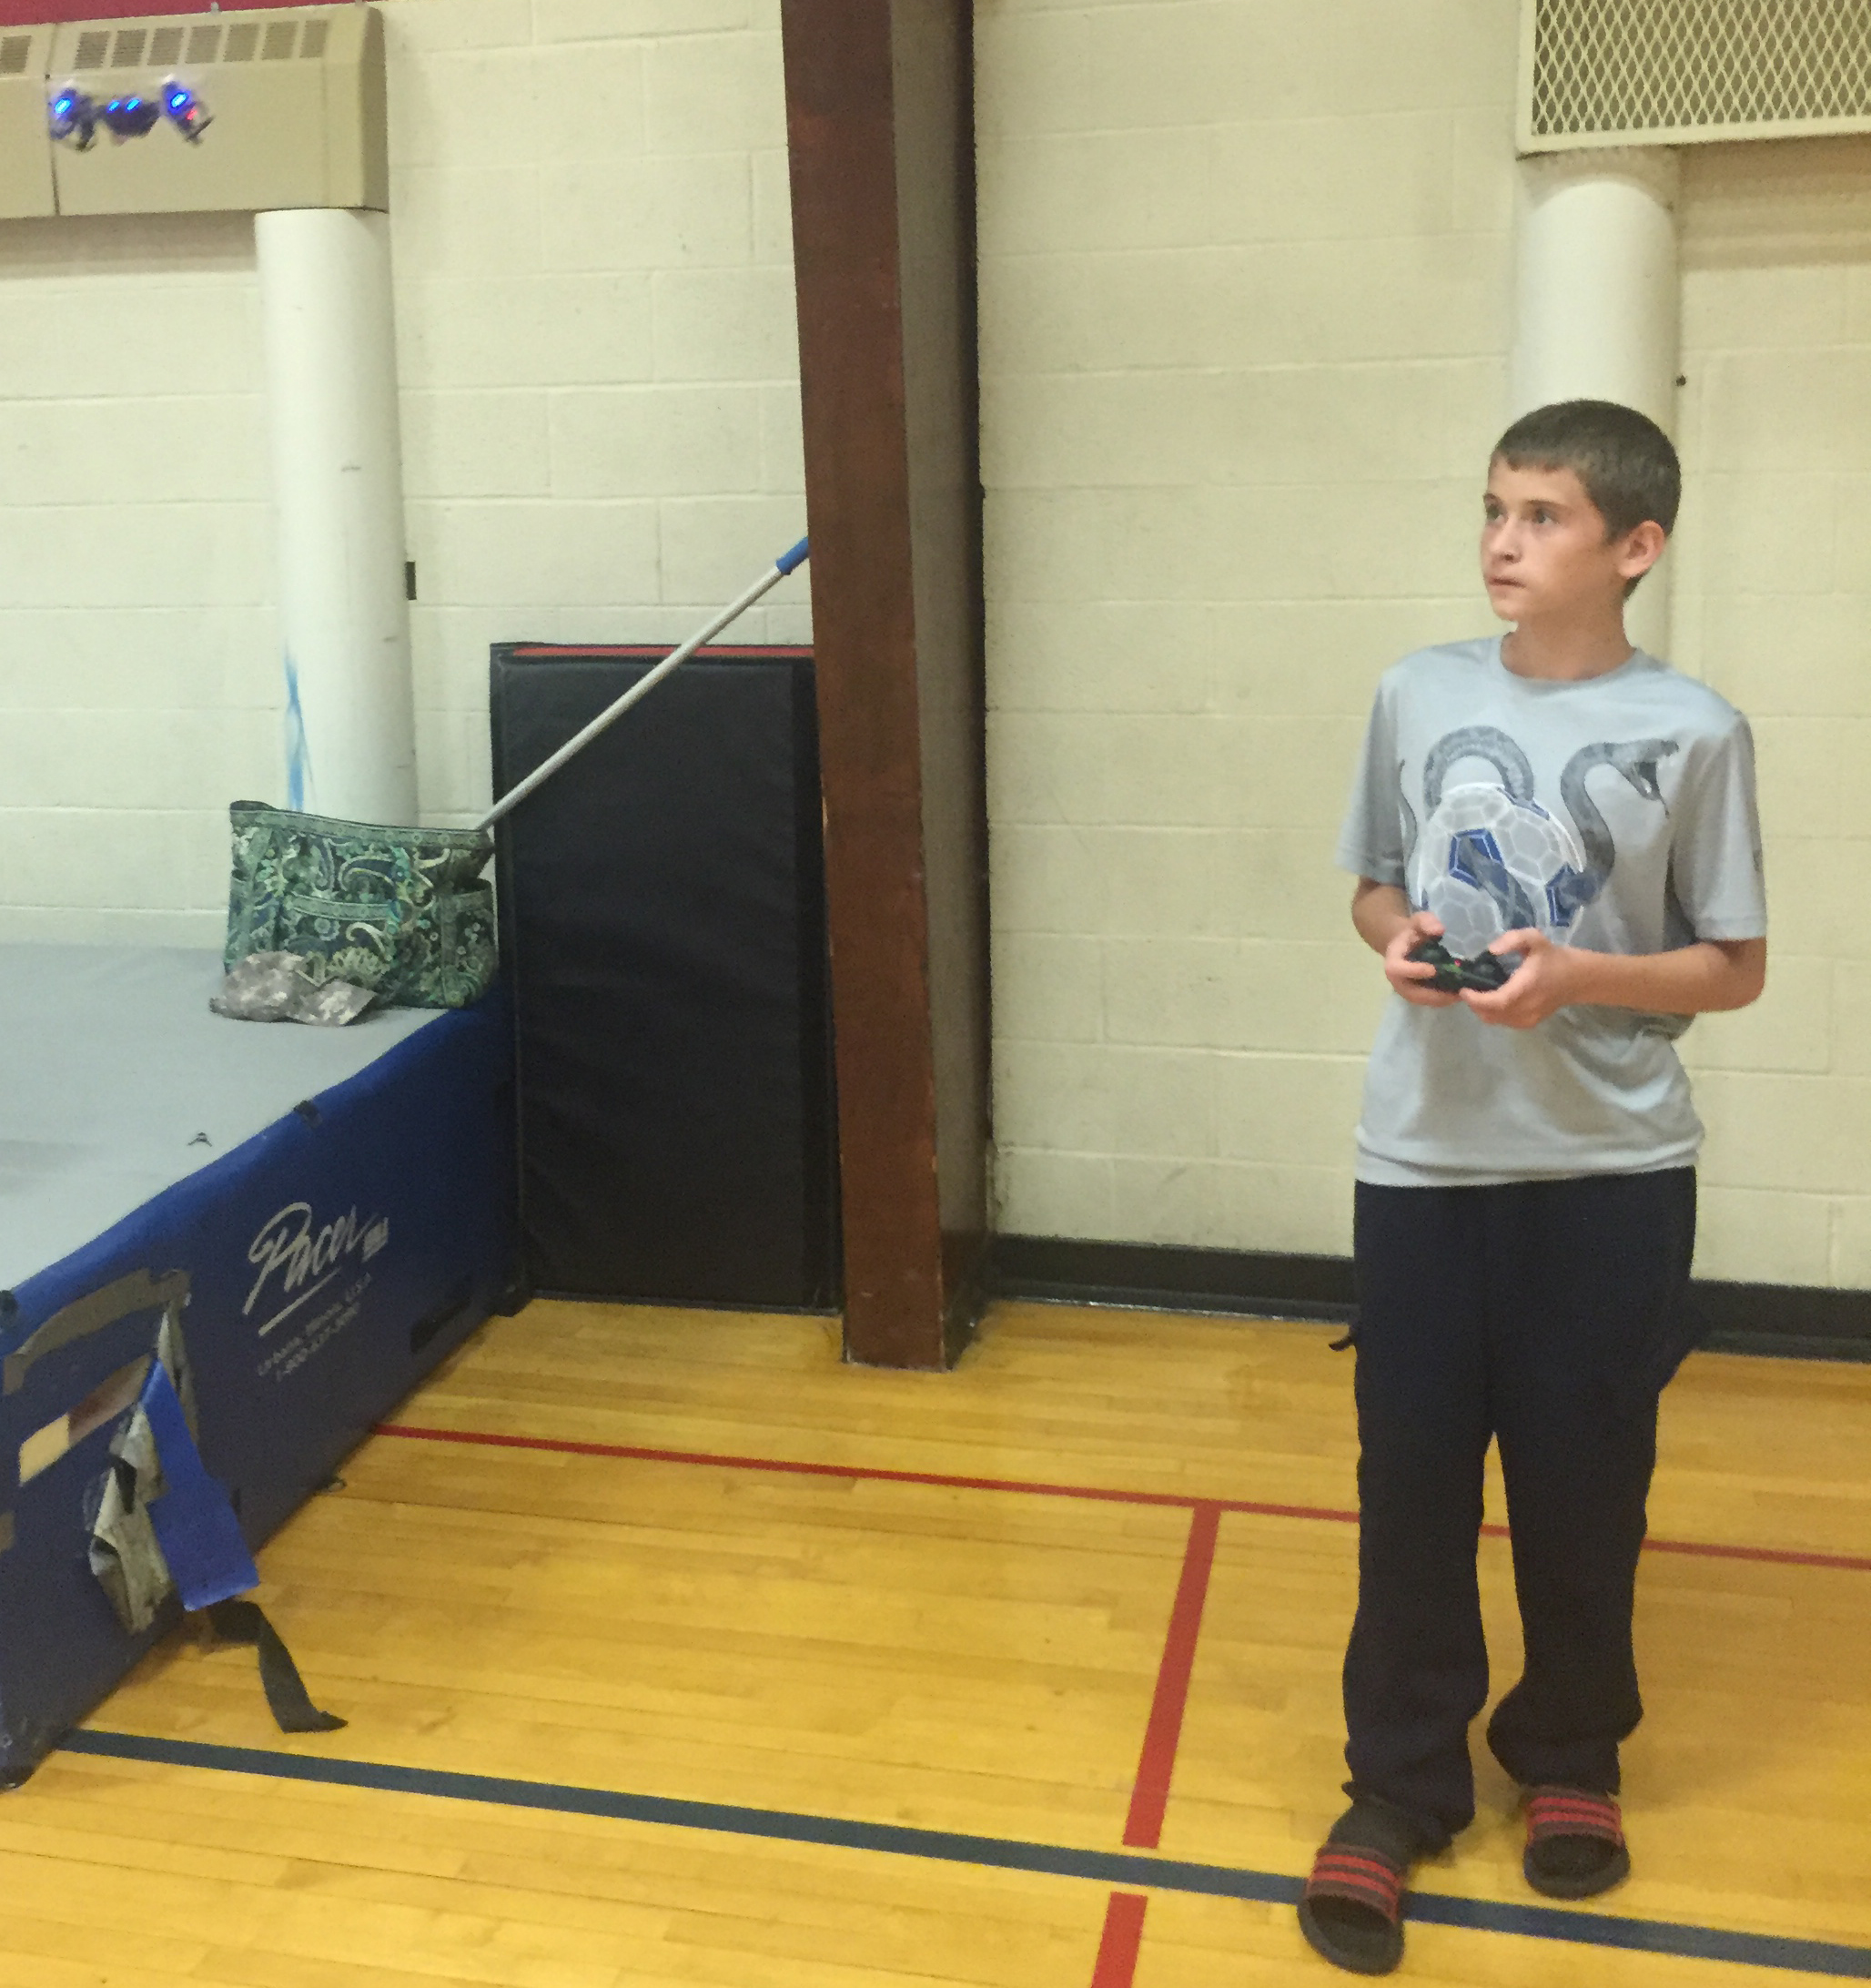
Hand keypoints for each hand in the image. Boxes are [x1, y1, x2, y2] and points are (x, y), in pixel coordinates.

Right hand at [1383, 910, 1459, 1006]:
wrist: (1407, 945)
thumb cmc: (1413, 932)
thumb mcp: (1418, 921)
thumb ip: (1426, 922)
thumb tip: (1439, 930)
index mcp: (1393, 962)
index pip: (1399, 970)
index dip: (1415, 971)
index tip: (1434, 969)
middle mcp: (1398, 981)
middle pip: (1414, 993)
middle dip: (1435, 993)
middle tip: (1457, 988)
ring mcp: (1408, 992)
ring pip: (1425, 1000)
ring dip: (1444, 998)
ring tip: (1464, 992)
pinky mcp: (1419, 996)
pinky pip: (1432, 1001)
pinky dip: (1446, 999)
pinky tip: (1461, 992)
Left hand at [1460, 928, 1578, 1028]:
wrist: (1576, 978)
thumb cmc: (1552, 957)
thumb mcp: (1534, 939)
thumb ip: (1512, 939)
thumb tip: (1491, 950)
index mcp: (1526, 988)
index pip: (1495, 1002)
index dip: (1476, 999)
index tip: (1463, 989)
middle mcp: (1526, 1008)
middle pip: (1490, 1014)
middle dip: (1474, 1003)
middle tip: (1468, 988)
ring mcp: (1528, 1019)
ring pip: (1495, 1020)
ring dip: (1482, 1009)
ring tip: (1479, 993)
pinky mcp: (1529, 1024)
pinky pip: (1503, 1022)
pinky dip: (1493, 1013)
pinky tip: (1492, 1000)